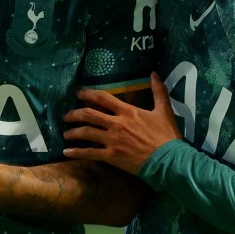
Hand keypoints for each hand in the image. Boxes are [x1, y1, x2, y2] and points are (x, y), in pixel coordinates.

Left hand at [63, 73, 180, 174]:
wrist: (169, 160)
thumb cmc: (166, 136)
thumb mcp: (164, 110)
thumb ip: (158, 91)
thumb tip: (154, 73)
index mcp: (127, 112)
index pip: (103, 98)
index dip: (88, 94)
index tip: (78, 94)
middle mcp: (116, 124)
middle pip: (89, 115)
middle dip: (74, 114)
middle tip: (66, 115)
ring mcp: (112, 141)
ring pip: (86, 133)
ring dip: (73, 132)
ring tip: (65, 133)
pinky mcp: (111, 157)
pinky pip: (90, 153)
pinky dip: (76, 152)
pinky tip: (67, 152)